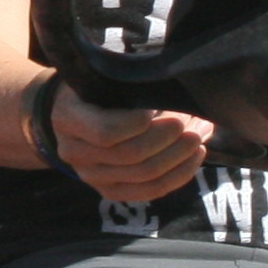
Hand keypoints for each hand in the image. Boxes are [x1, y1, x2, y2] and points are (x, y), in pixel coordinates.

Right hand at [48, 81, 214, 204]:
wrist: (69, 115)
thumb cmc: (92, 88)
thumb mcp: (98, 77)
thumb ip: (125, 84)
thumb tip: (170, 88)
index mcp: (68, 119)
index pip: (106, 131)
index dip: (140, 123)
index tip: (165, 105)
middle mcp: (75, 153)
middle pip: (131, 155)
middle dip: (170, 137)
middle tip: (193, 118)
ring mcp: (91, 177)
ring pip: (145, 175)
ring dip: (180, 155)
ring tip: (200, 134)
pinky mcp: (110, 191)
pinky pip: (150, 191)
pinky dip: (179, 175)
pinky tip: (194, 156)